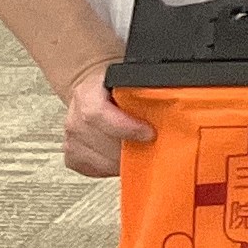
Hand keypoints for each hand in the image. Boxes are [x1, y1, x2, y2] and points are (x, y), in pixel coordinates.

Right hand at [58, 60, 150, 178]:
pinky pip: (92, 168)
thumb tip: (176, 98)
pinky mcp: (72, 154)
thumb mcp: (131, 78)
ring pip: (97, 159)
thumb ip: (147, 87)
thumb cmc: (115, 85)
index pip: (97, 113)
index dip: (124, 127)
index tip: (149, 133)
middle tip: (153, 148)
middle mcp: (75, 116)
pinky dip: (110, 168)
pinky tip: (122, 159)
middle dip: (130, 149)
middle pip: (101, 141)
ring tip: (141, 154)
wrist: (94, 88)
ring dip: (122, 161)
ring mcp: (71, 137)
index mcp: (88, 92)